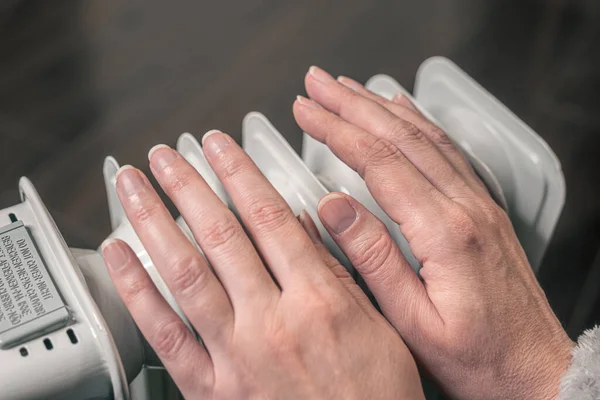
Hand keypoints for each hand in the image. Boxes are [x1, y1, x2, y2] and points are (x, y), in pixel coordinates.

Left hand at [101, 132, 424, 398]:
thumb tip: (310, 224)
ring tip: (134, 186)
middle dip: (190, 186)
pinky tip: (121, 256)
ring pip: (185, 273)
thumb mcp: (382, 327)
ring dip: (154, 222)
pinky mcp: (210, 388)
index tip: (221, 146)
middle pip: (221, 235)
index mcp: (319, 301)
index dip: (240, 173)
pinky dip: (136, 290)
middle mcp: (272, 322)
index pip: (270, 218)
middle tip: (168, 154)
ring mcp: (235, 355)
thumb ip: (342, 272)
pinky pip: (164, 334)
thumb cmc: (375, 398)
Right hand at [293, 66, 572, 399]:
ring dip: (380, 106)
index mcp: (445, 232)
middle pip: (400, 137)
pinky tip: (402, 109)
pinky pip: (448, 150)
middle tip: (316, 83)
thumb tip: (334, 208)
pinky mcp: (483, 209)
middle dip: (352, 104)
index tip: (306, 111)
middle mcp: (465, 206)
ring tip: (347, 87)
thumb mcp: (413, 323)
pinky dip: (419, 122)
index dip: (337, 131)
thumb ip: (373, 259)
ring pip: (424, 136)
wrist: (534, 369)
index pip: (379, 163)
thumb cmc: (476, 357)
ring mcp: (478, 203)